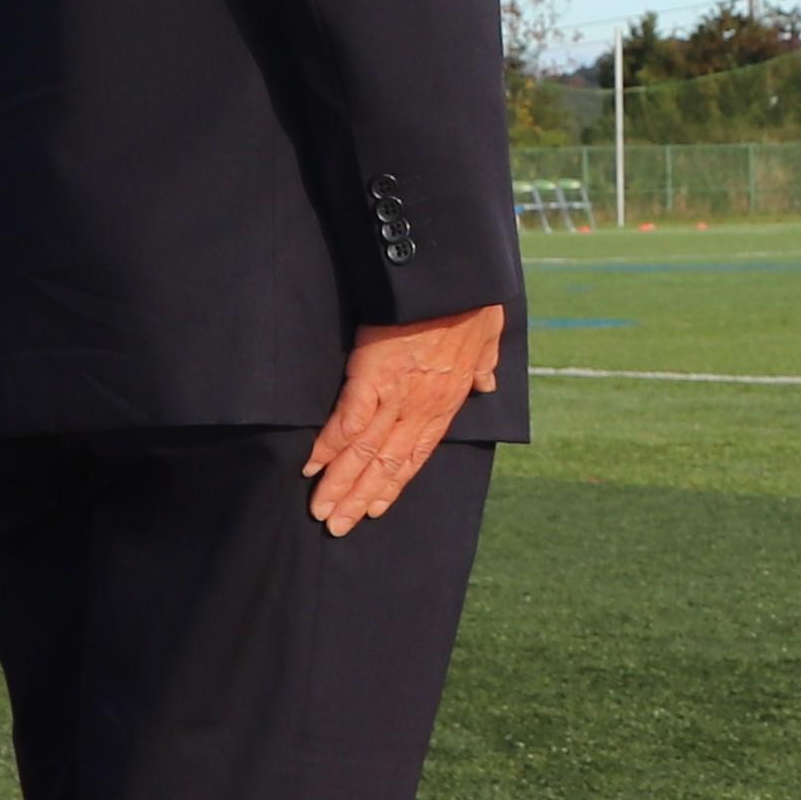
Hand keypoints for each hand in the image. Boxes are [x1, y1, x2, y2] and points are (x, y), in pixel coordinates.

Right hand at [305, 303, 503, 534]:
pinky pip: (348, 420)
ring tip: (321, 510)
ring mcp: (398, 393)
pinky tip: (311, 466)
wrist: (453, 274)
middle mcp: (423, 405)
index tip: (377, 507)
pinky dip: (329, 446)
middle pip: (388, 462)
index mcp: (449, 398)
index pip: (418, 453)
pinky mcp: (372, 375)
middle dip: (360, 496)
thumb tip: (487, 384)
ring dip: (340, 483)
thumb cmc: (471, 298)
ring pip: (365, 451)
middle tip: (337, 525)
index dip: (395, 482)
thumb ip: (485, 363)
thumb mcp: (490, 334)